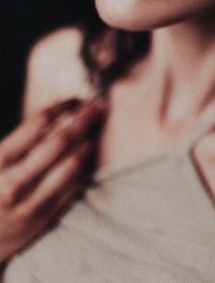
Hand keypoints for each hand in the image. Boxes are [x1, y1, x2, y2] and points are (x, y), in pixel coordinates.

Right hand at [0, 96, 107, 264]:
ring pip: (71, 164)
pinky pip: (73, 186)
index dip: (59, 107)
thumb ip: (19, 142)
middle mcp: (13, 183)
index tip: (73, 98)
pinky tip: (90, 151)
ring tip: (97, 126)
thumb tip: (57, 114)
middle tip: (98, 104)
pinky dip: (85, 165)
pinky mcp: (44, 218)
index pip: (36, 124)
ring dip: (89, 140)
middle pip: (60, 141)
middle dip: (83, 119)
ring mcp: (30, 203)